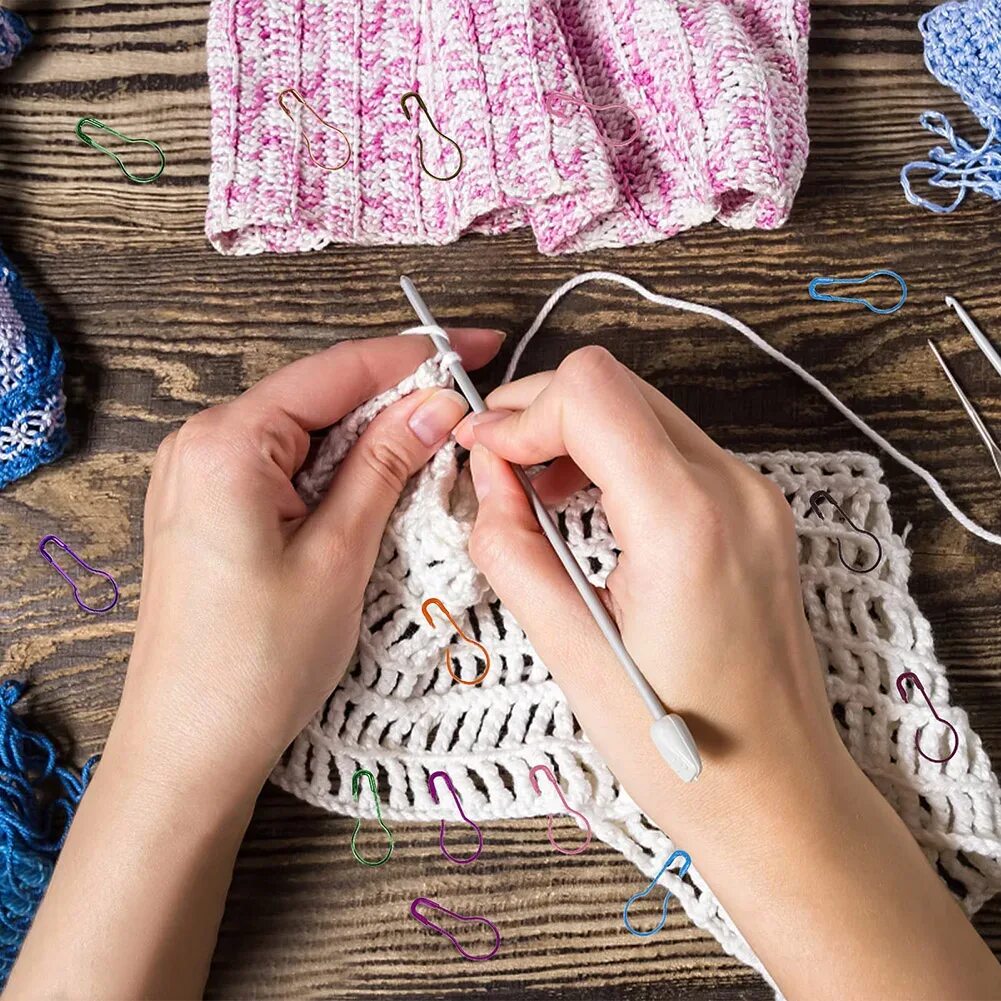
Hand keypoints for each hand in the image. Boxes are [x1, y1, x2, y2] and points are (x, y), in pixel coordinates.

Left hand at [112, 329, 503, 803]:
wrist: (187, 749)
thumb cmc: (258, 663)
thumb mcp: (339, 556)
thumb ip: (386, 466)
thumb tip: (438, 403)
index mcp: (228, 442)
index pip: (337, 370)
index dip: (415, 356)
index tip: (478, 346)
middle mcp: (201, 443)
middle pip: (318, 395)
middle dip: (395, 396)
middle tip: (467, 406)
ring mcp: (197, 476)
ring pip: (304, 431)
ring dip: (369, 436)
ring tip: (436, 447)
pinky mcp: (206, 509)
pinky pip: (282, 465)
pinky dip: (335, 468)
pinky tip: (378, 482)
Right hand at [455, 345, 1000, 999]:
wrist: (778, 794)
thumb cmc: (683, 748)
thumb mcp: (571, 654)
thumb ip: (512, 550)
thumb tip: (487, 478)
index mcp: (687, 522)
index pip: (592, 393)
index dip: (520, 412)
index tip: (481, 455)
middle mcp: (735, 489)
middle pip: (617, 384)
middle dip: (540, 412)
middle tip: (492, 464)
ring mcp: (756, 495)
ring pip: (643, 405)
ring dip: (576, 430)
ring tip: (534, 490)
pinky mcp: (758, 510)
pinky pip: (672, 445)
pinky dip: (615, 453)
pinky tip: (587, 504)